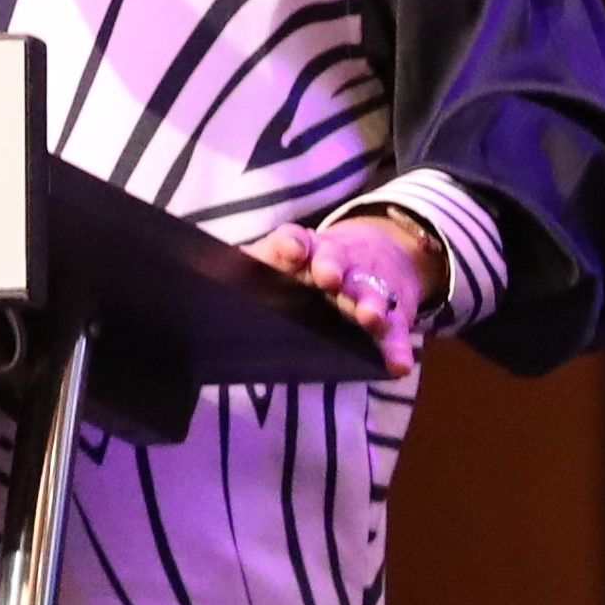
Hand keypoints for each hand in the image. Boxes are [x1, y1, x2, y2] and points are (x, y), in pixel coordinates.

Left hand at [241, 213, 440, 378]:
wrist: (374, 253)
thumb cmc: (309, 266)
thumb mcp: (279, 261)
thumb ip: (250, 267)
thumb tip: (206, 270)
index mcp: (305, 250)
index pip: (295, 240)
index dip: (291, 244)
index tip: (290, 249)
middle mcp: (338, 263)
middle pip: (335, 260)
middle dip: (331, 267)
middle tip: (329, 278)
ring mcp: (366, 287)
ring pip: (369, 292)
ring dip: (370, 304)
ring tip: (369, 318)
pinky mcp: (391, 313)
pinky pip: (396, 329)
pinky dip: (397, 346)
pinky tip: (398, 363)